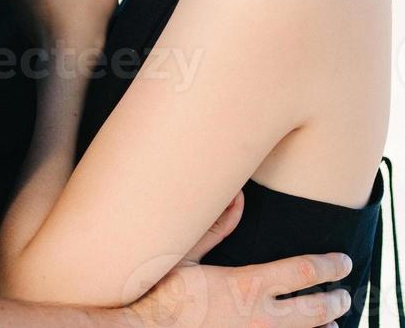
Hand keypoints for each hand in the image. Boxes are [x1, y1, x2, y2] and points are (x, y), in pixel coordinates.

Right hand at [129, 246, 351, 327]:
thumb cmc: (165, 292)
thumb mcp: (189, 253)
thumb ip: (218, 225)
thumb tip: (238, 197)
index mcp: (248, 284)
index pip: (302, 271)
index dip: (329, 266)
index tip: (343, 262)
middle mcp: (258, 316)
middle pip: (312, 310)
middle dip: (334, 301)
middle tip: (346, 296)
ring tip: (334, 324)